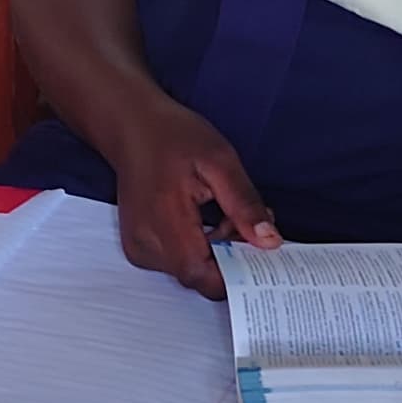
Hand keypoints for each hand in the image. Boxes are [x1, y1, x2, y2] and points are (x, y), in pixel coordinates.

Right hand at [97, 99, 275, 298]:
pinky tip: (204, 222)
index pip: (203, 276)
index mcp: (165, 221)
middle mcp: (146, 243)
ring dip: (216, 253)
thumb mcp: (220, 162)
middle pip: (199, 276)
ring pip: (190, 272)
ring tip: (225, 215)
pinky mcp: (139, 247)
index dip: (236, 273)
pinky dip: (198, 250)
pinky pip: (177, 263)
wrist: (132, 126)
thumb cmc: (172, 136)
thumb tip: (269, 241)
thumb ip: (244, 205)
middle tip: (245, 221)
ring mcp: (139, 248)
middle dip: (230, 257)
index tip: (260, 254)